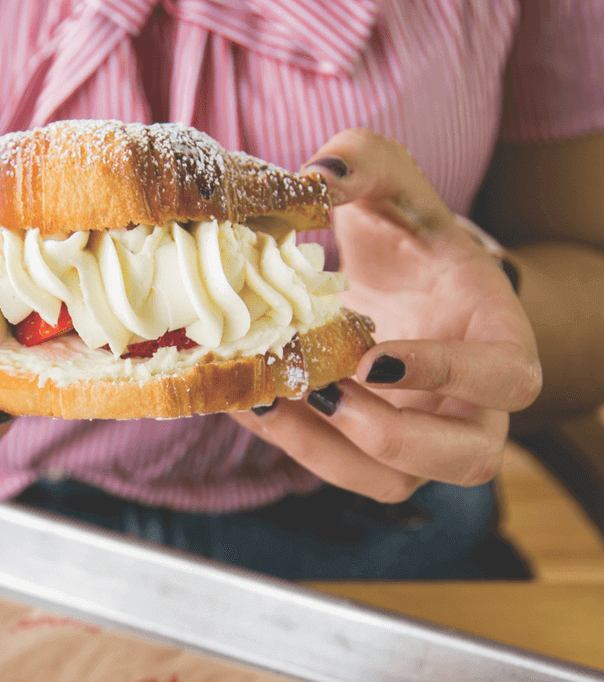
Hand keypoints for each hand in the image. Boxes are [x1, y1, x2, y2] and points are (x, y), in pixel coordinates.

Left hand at [230, 129, 541, 501]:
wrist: (394, 283)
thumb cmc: (405, 238)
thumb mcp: (391, 190)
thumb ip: (365, 165)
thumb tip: (315, 178)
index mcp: (496, 336)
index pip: (508, 377)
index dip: (450, 374)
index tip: (374, 356)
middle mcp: (470, 402)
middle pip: (468, 460)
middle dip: (392, 437)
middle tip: (321, 392)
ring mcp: (421, 434)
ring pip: (393, 482)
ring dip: (326, 453)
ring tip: (264, 398)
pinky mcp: (367, 450)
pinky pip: (335, 469)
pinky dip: (286, 442)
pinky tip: (241, 399)